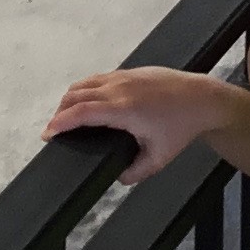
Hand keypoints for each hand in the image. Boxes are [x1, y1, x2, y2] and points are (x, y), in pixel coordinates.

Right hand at [45, 68, 222, 184]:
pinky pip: (98, 78)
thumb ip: (135, 172)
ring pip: (85, 82)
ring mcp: (123, 77)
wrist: (202, 98)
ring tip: (67, 116)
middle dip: (59, 111)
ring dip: (71, 98)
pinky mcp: (129, 72)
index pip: (81, 112)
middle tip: (54, 129)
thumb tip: (117, 177)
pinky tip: (88, 101)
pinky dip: (85, 89)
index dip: (60, 122)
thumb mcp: (159, 158)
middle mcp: (118, 89)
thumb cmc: (181, 126)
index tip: (48, 133)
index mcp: (123, 109)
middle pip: (76, 94)